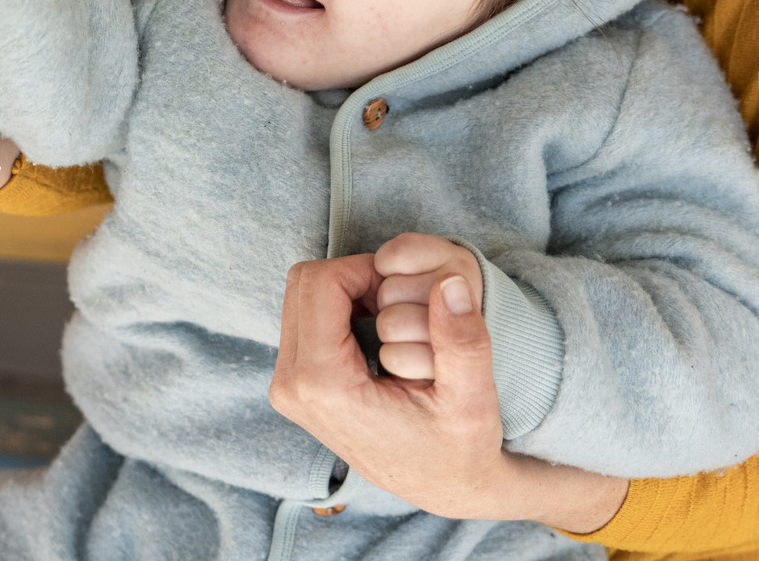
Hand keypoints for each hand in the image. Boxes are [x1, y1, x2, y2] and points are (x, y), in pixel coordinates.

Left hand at [271, 252, 627, 530]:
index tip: (404, 291)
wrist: (441, 488)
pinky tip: (378, 335)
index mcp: (324, 386)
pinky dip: (339, 311)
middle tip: (398, 302)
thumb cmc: (458, 449)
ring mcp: (286, 387)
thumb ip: (462, 340)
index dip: (365, 270)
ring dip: (346, 293)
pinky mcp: (292, 387)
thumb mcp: (472, 399)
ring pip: (301, 298)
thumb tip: (449, 282)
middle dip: (353, 279)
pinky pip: (304, 318)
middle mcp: (290, 386)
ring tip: (392, 319)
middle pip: (303, 284)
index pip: (320, 283)